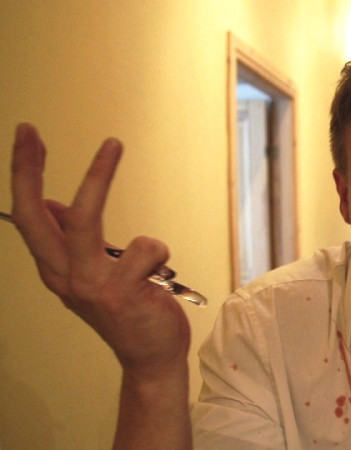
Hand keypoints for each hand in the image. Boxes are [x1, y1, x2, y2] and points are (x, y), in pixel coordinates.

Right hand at [11, 123, 189, 375]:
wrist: (150, 355)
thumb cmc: (128, 308)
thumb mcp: (92, 273)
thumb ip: (72, 242)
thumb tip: (55, 205)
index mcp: (56, 269)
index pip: (29, 217)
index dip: (25, 175)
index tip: (27, 136)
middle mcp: (64, 277)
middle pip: (35, 216)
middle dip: (28, 170)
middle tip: (29, 130)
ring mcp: (90, 286)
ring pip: (85, 220)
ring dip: (99, 178)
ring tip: (115, 153)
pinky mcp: (121, 294)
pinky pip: (144, 248)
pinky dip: (158, 250)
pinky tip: (161, 274)